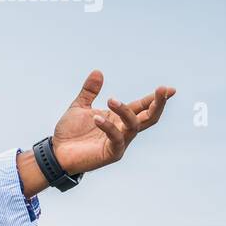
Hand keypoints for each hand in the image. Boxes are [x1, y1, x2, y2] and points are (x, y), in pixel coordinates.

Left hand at [51, 70, 175, 175]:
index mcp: (118, 118)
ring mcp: (120, 142)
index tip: (168, 89)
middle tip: (162, 90)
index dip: (155, 98)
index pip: (142, 107)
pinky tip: (96, 118)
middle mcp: (123, 130)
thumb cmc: (70, 133)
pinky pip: (117, 139)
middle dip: (157, 104)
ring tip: (111, 100)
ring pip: (134, 125)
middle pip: (149, 118)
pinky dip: (109, 127)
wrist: (56, 152)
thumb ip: (89, 91)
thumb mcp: (79, 107)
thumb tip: (97, 71)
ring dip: (125, 111)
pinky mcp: (112, 153)